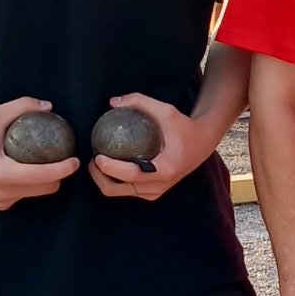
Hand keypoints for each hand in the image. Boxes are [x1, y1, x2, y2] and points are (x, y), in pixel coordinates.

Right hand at [0, 97, 78, 211]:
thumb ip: (22, 106)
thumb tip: (49, 106)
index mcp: (0, 174)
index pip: (42, 176)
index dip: (62, 170)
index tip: (75, 160)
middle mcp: (1, 192)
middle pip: (45, 188)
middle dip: (59, 176)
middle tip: (64, 157)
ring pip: (37, 193)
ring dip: (47, 180)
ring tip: (50, 161)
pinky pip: (25, 194)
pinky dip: (32, 184)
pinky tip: (30, 168)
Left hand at [90, 91, 220, 202]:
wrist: (202, 143)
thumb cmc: (184, 127)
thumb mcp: (166, 111)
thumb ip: (140, 102)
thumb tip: (112, 103)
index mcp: (165, 170)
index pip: (132, 175)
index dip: (110, 168)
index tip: (97, 156)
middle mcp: (160, 186)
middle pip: (119, 190)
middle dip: (99, 178)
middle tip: (92, 159)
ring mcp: (156, 192)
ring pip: (120, 193)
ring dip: (104, 180)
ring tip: (97, 162)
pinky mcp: (152, 193)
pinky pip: (127, 191)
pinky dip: (114, 181)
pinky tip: (108, 166)